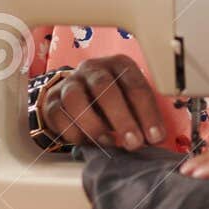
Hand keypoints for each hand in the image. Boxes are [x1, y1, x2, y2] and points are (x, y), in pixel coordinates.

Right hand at [40, 55, 165, 149]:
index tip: (155, 136)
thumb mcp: (130, 101)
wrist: (77, 96)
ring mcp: (70, 82)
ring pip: (76, 98)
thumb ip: (142, 116)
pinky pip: (58, 114)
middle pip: (104, 87)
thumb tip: (156, 138)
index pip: (134, 84)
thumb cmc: (111, 101)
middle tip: (134, 143)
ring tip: (108, 143)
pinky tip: (87, 142)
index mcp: (119, 65)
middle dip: (122, 118)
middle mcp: (93, 69)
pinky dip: (73, 132)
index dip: (147, 112)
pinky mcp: (53, 100)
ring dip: (94, 125)